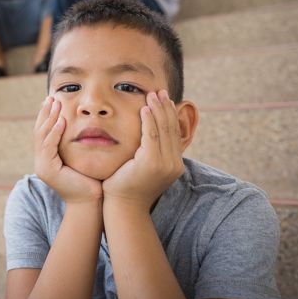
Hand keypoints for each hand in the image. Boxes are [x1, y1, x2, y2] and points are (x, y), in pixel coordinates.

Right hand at [34, 96, 102, 203]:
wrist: (90, 202)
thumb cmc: (91, 180)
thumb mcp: (80, 157)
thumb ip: (75, 143)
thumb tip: (81, 124)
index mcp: (47, 158)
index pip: (44, 133)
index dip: (47, 116)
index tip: (53, 100)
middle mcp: (41, 162)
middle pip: (39, 132)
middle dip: (45, 113)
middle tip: (52, 97)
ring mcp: (42, 166)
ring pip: (42, 137)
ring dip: (49, 119)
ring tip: (56, 104)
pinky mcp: (47, 170)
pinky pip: (49, 147)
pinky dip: (54, 133)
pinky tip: (61, 121)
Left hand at [102, 90, 184, 209]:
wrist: (123, 207)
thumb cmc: (127, 188)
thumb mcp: (143, 168)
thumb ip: (149, 153)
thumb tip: (148, 138)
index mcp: (174, 164)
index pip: (174, 134)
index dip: (170, 115)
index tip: (165, 99)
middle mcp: (174, 164)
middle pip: (171, 128)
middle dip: (165, 107)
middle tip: (160, 91)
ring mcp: (165, 164)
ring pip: (163, 129)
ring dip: (157, 110)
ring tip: (152, 95)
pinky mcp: (152, 162)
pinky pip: (152, 135)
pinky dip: (149, 120)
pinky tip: (144, 109)